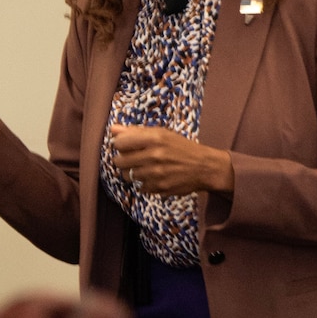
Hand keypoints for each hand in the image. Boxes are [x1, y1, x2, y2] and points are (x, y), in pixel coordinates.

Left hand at [111, 124, 233, 196]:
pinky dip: (144, 183)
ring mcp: (156, 173)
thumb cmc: (181, 147)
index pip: (119, 143)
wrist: (204, 167)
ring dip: (132, 172)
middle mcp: (154, 156)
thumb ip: (135, 131)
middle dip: (123, 160)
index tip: (125, 146)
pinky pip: (139, 187)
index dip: (119, 144)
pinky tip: (155, 177)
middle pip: (119, 161)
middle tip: (134, 158)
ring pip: (127, 176)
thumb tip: (112, 129)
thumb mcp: (161, 134)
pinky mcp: (159, 188)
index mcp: (154, 138)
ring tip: (146, 167)